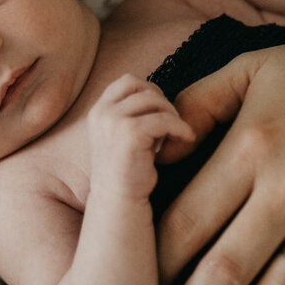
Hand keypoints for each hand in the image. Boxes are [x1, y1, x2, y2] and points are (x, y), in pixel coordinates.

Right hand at [87, 74, 194, 202]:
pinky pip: (165, 120)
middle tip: (172, 121)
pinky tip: (187, 139)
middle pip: (141, 87)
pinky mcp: (131, 133)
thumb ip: (128, 115)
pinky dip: (181, 128)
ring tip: (177, 133)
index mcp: (97, 112)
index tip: (159, 109)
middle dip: (161, 101)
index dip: (147, 90)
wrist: (118, 202)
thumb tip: (157, 96)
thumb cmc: (125, 172)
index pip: (125, 82)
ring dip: (172, 114)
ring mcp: (114, 121)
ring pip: (154, 100)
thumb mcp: (118, 136)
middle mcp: (102, 113)